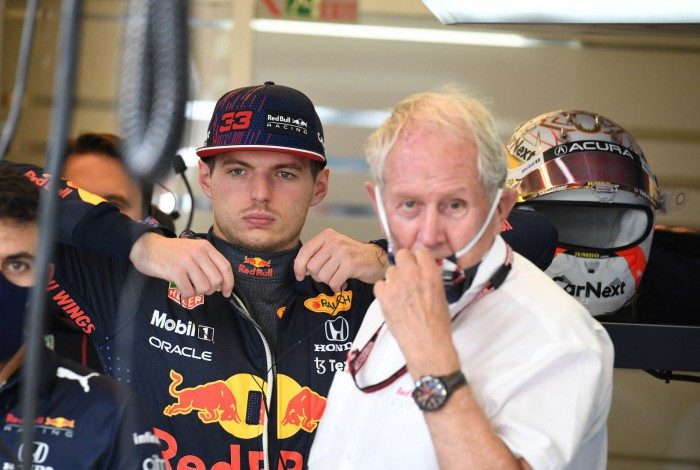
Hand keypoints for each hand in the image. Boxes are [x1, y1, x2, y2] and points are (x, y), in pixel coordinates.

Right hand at [129, 233, 233, 298]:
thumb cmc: (172, 253)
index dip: (229, 283)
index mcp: (205, 247)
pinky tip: (182, 293)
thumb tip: (222, 284)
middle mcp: (198, 252)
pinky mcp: (175, 270)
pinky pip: (189, 291)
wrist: (147, 248)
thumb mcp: (193, 250)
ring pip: (204, 287)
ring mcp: (187, 261)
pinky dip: (187, 295)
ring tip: (190, 289)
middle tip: (201, 290)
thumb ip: (207, 262)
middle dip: (211, 290)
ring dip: (198, 293)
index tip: (227, 293)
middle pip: (216, 280)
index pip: (225, 267)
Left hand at [294, 229, 387, 291]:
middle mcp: (334, 241)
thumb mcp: (333, 248)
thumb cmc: (353, 256)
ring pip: (322, 276)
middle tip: (329, 275)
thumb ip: (317, 255)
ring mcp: (343, 252)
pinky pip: (333, 282)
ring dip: (329, 281)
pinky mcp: (350, 265)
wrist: (377, 259)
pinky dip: (336, 286)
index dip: (298, 266)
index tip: (300, 275)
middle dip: (318, 276)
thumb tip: (301, 270)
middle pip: (312, 267)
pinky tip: (343, 283)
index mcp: (327, 235)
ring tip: (338, 277)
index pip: (304, 251)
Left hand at [374, 248, 459, 377]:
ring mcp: (396, 284)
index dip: (418, 260)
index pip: (420, 252)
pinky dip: (383, 292)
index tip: (417, 266)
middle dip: (404, 264)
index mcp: (430, 273)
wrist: (427, 344)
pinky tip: (391, 302)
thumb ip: (430, 278)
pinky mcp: (383, 295)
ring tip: (400, 296)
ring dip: (394, 280)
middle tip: (406, 277)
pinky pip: (379, 285)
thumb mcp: (441, 294)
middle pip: (402, 255)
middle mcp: (412, 274)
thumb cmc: (438, 324)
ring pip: (390, 271)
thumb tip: (422, 271)